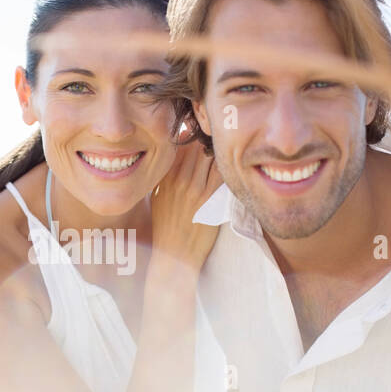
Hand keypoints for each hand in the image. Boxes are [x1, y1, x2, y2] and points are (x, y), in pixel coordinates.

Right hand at [149, 141, 221, 272]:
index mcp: (164, 177)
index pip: (179, 143)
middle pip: (196, 145)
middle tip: (219, 140)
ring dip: (218, 151)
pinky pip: (221, 174)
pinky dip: (226, 167)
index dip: (192, 135)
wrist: (174, 255)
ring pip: (210, 156)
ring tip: (225, 152)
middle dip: (208, 139)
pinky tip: (231, 167)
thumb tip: (178, 154)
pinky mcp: (209, 201)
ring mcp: (193, 190)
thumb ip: (168, 175)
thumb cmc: (167, 226)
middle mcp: (177, 180)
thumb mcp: (159, 197)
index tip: (202, 136)